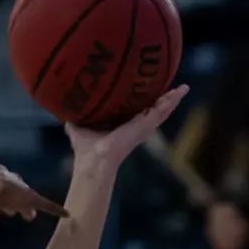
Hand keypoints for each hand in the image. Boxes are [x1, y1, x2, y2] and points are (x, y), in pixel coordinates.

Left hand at [65, 85, 188, 170]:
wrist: (94, 161)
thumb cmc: (85, 150)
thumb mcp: (78, 127)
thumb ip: (75, 117)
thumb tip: (65, 108)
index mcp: (121, 127)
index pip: (134, 112)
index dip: (141, 101)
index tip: (148, 89)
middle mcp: (134, 127)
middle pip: (151, 110)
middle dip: (161, 100)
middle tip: (173, 88)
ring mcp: (142, 128)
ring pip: (160, 110)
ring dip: (171, 99)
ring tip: (183, 88)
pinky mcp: (145, 127)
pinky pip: (161, 111)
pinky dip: (171, 101)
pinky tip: (181, 91)